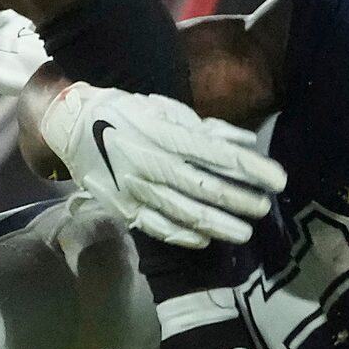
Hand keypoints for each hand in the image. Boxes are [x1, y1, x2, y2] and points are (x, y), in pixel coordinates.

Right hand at [37, 82, 285, 247]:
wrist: (70, 127)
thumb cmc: (126, 113)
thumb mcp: (165, 108)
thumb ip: (206, 128)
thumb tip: (247, 143)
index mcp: (162, 133)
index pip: (216, 154)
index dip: (251, 169)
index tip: (278, 178)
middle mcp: (149, 162)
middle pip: (203, 188)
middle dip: (238, 200)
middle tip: (264, 208)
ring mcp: (135, 189)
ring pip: (183, 213)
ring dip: (218, 225)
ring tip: (245, 232)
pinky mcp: (123, 208)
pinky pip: (156, 227)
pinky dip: (183, 236)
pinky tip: (205, 240)